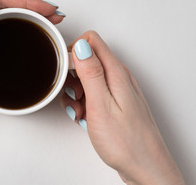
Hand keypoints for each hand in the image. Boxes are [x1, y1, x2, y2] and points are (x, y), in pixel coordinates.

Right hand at [61, 31, 183, 183]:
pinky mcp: (115, 103)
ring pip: (88, 78)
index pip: (90, 40)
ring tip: (80, 111)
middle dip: (72, 77)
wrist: (144, 167)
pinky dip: (84, 103)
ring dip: (76, 93)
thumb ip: (90, 72)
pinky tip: (85, 117)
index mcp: (115, 72)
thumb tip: (80, 45)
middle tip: (73, 96)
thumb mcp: (101, 104)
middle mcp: (118, 77)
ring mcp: (117, 90)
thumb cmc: (125, 141)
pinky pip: (93, 94)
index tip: (64, 71)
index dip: (72, 51)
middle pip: (87, 60)